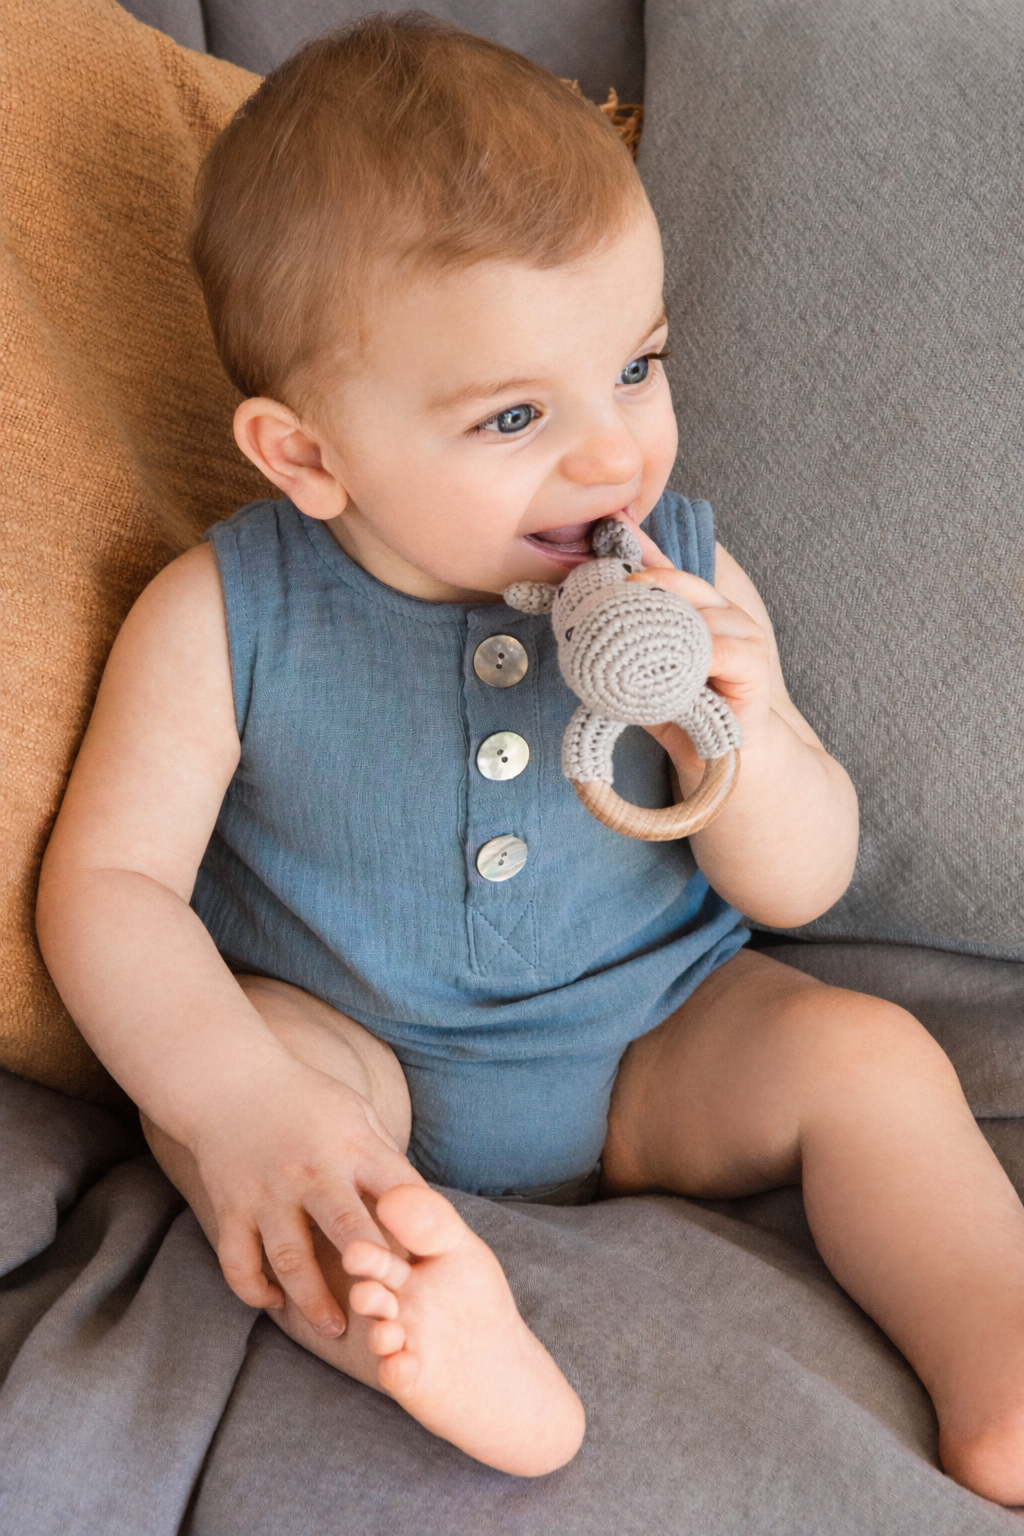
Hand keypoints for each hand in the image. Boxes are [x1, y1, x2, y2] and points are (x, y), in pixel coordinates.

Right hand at [189, 1054, 422, 1338]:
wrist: (230, 1080)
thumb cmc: (308, 1101)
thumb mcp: (358, 1114)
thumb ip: (386, 1161)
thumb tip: (423, 1210)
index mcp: (352, 1147)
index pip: (395, 1193)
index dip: (416, 1232)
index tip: (431, 1268)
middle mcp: (310, 1172)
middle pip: (345, 1228)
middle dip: (368, 1273)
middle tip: (388, 1314)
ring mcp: (267, 1192)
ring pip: (290, 1259)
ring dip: (313, 1300)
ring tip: (336, 1328)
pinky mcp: (230, 1207)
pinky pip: (239, 1262)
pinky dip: (254, 1289)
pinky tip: (274, 1302)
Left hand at [613, 515, 772, 781]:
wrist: (720, 762)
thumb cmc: (679, 714)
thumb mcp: (639, 674)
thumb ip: (620, 643)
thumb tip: (578, 619)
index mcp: (690, 607)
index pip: (661, 567)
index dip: (636, 547)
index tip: (607, 529)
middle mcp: (717, 610)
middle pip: (678, 581)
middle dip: (644, 583)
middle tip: (613, 589)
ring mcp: (740, 632)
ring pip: (698, 612)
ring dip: (665, 625)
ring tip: (633, 638)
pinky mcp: (753, 662)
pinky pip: (720, 648)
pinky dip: (696, 653)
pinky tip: (676, 664)